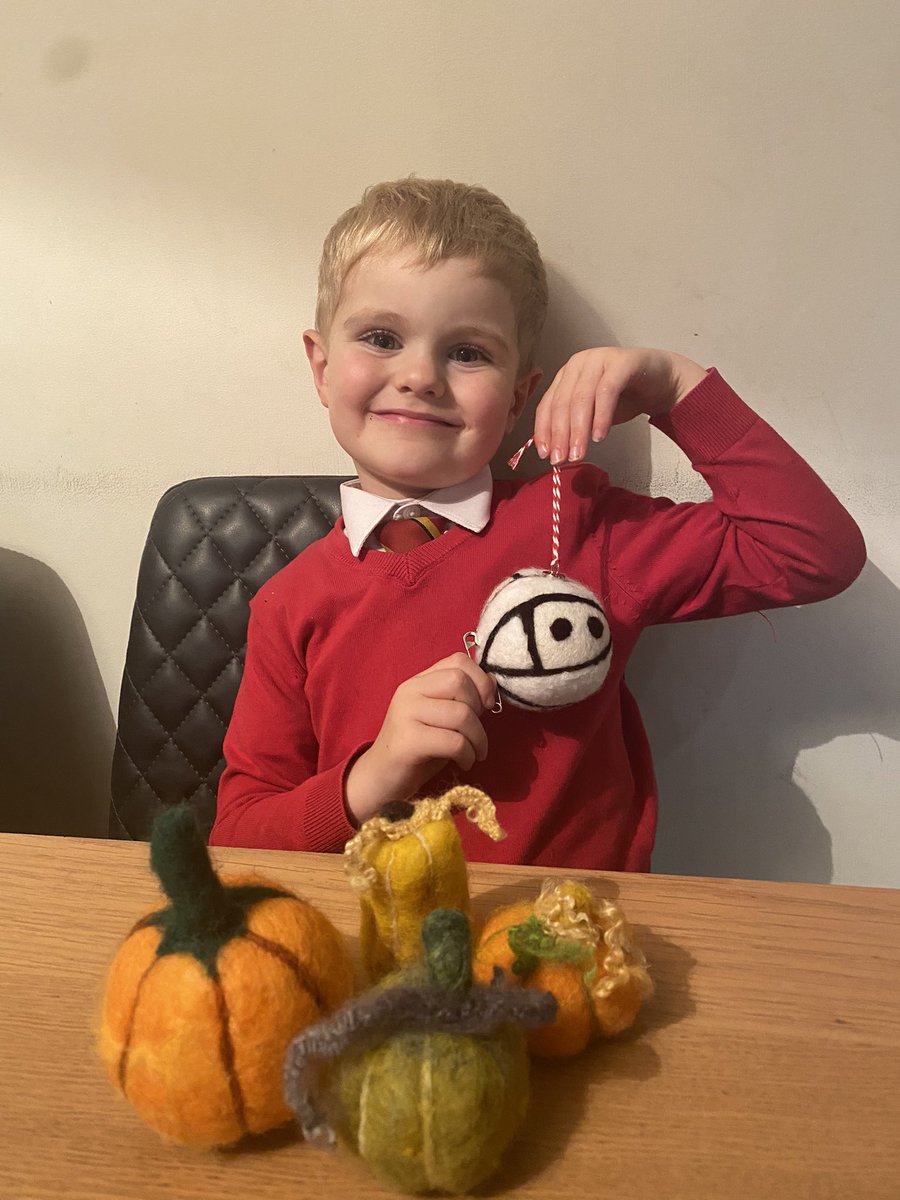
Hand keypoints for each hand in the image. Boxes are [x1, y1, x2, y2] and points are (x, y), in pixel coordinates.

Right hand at [344, 653, 496, 824]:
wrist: (381, 780)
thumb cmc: (417, 750)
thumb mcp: (440, 718)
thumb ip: (460, 698)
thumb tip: (492, 684)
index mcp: (418, 681)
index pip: (458, 661)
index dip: (481, 680)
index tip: (486, 705)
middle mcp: (409, 691)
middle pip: (459, 682)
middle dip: (479, 710)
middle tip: (476, 733)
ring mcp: (406, 714)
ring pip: (460, 714)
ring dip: (478, 738)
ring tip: (475, 753)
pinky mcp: (408, 741)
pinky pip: (453, 741)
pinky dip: (467, 754)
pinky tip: (464, 763)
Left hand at [533, 347, 706, 463]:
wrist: (662, 380)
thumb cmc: (625, 397)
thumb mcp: (593, 415)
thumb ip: (575, 427)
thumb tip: (557, 452)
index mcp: (566, 375)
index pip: (548, 405)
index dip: (544, 431)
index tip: (545, 454)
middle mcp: (578, 364)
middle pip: (563, 403)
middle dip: (560, 435)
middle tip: (561, 459)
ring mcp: (599, 359)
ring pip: (582, 398)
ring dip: (579, 430)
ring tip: (578, 453)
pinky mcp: (622, 362)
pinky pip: (607, 391)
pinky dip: (601, 416)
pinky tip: (600, 436)